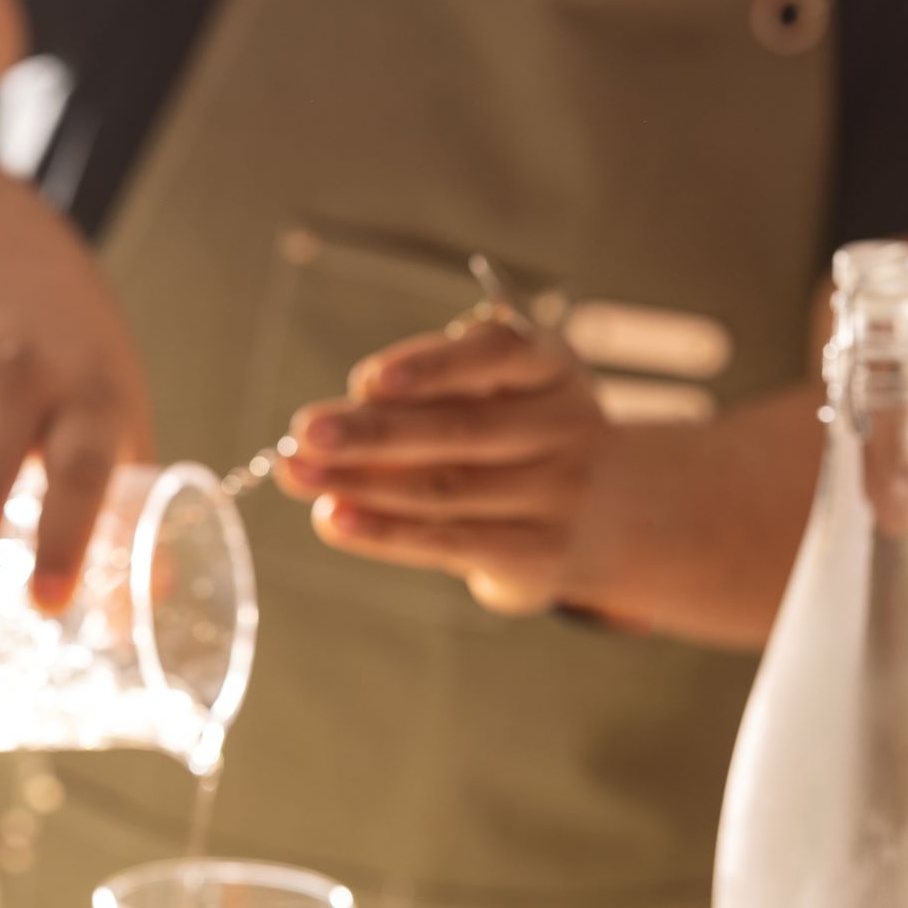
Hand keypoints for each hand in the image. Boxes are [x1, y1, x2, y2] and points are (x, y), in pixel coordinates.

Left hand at [274, 317, 607, 616]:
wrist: (610, 514)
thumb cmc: (522, 436)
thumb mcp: (500, 394)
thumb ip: (431, 397)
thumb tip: (335, 423)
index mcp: (550, 366)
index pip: (495, 354)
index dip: (432, 366)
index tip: (368, 380)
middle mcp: (565, 426)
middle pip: (459, 430)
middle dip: (372, 432)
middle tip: (306, 432)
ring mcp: (557, 495)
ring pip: (444, 489)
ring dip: (360, 483)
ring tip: (297, 475)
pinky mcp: (536, 553)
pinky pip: (447, 541)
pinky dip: (382, 532)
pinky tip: (333, 518)